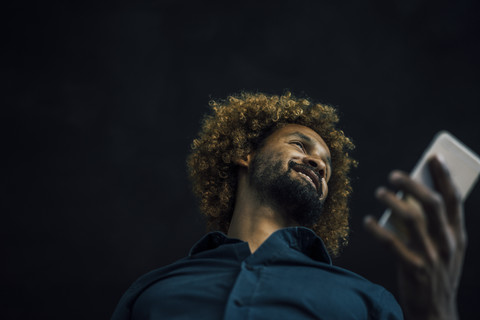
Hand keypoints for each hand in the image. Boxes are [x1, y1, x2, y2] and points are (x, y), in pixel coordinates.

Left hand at [364, 156, 466, 319]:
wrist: (436, 311)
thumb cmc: (437, 273)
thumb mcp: (446, 249)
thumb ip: (435, 225)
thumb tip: (411, 196)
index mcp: (457, 235)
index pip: (453, 199)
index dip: (445, 176)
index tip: (435, 157)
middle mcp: (447, 243)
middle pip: (431, 203)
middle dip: (413, 183)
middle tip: (394, 175)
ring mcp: (431, 256)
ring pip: (412, 219)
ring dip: (393, 201)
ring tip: (380, 192)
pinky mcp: (413, 268)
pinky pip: (392, 243)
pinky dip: (377, 230)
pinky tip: (368, 221)